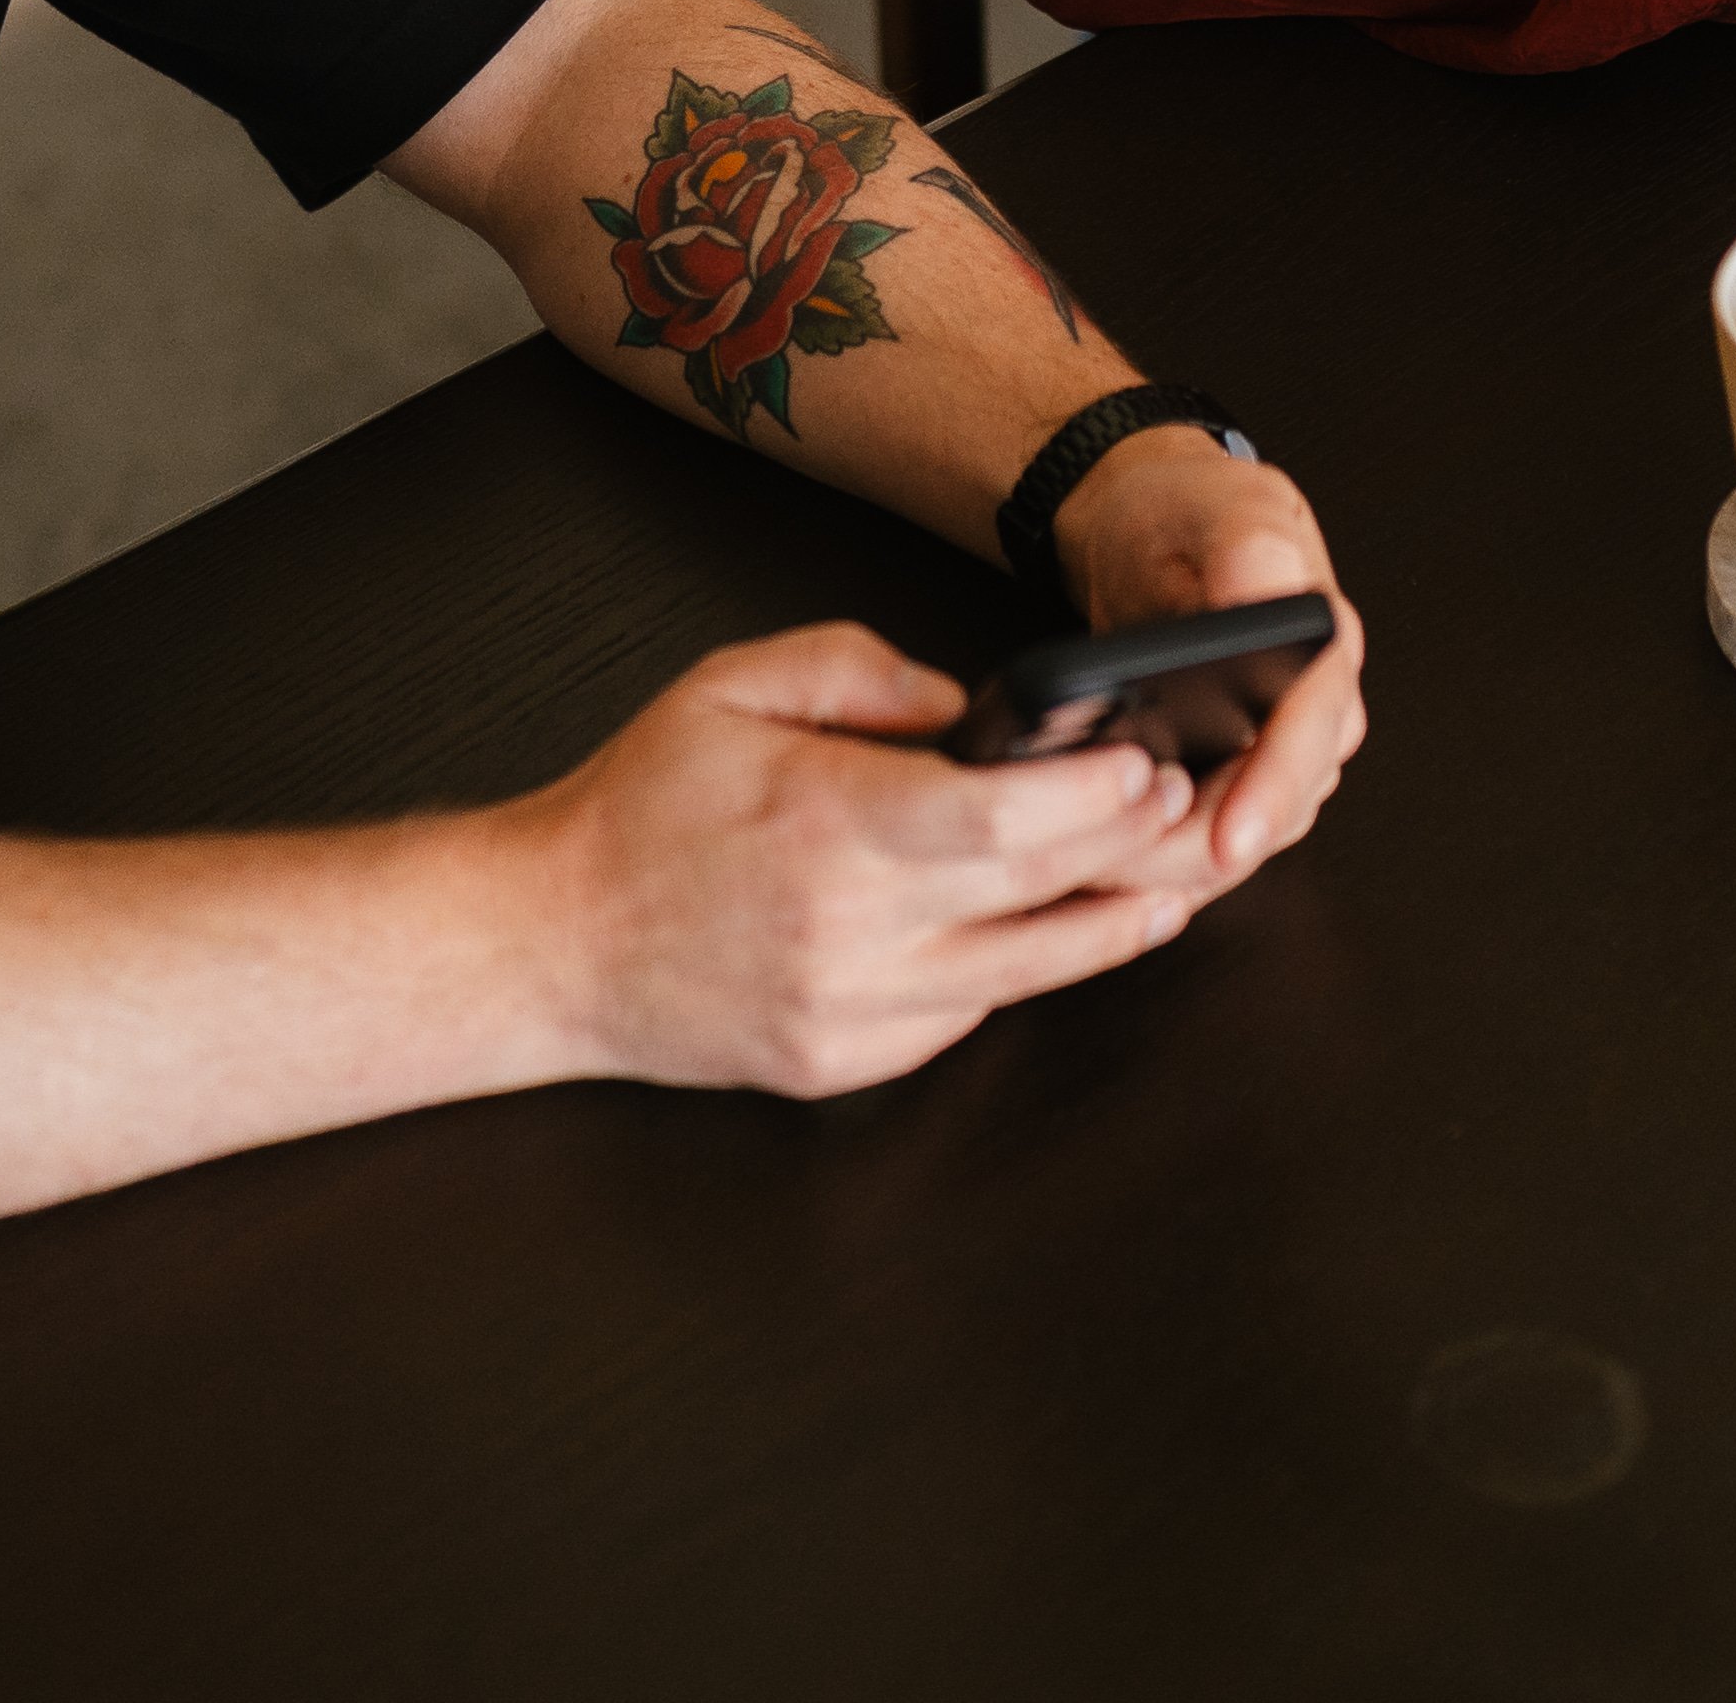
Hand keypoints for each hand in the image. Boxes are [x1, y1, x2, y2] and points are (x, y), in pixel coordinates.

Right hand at [511, 625, 1195, 1098]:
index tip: (1147, 763)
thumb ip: (861, 670)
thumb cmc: (637, 807)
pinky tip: (1055, 936)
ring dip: (1105, 930)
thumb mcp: (733, 685)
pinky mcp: (841, 1065)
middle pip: (1032, 897)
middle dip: (1126, 851)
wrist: (549, 941)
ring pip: (1020, 978)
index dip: (1093, 796)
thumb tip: (968, 705)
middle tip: (1186, 813)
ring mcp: (848, 1014)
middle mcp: (847, 933)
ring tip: (1165, 888)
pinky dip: (1015, 975)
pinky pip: (960, 1019)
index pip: (1000, 821)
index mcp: (825, 827)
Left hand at [1052, 432, 1364, 892]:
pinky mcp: (1233, 785)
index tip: (1232, 841)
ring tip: (1087, 864)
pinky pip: (1203, 848)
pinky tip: (1095, 866)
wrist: (1149, 529)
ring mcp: (1277, 757)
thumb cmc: (1186, 512)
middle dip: (1197, 850)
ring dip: (1167, 867)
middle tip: (1110, 861)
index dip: (1272, 794)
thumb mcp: (1223, 506)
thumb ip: (1251, 548)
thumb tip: (1266, 596)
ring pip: (1239, 846)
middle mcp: (1315, 715)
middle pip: (1275, 815)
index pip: (1314, 737)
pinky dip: (1153, 865)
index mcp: (1326, 646)